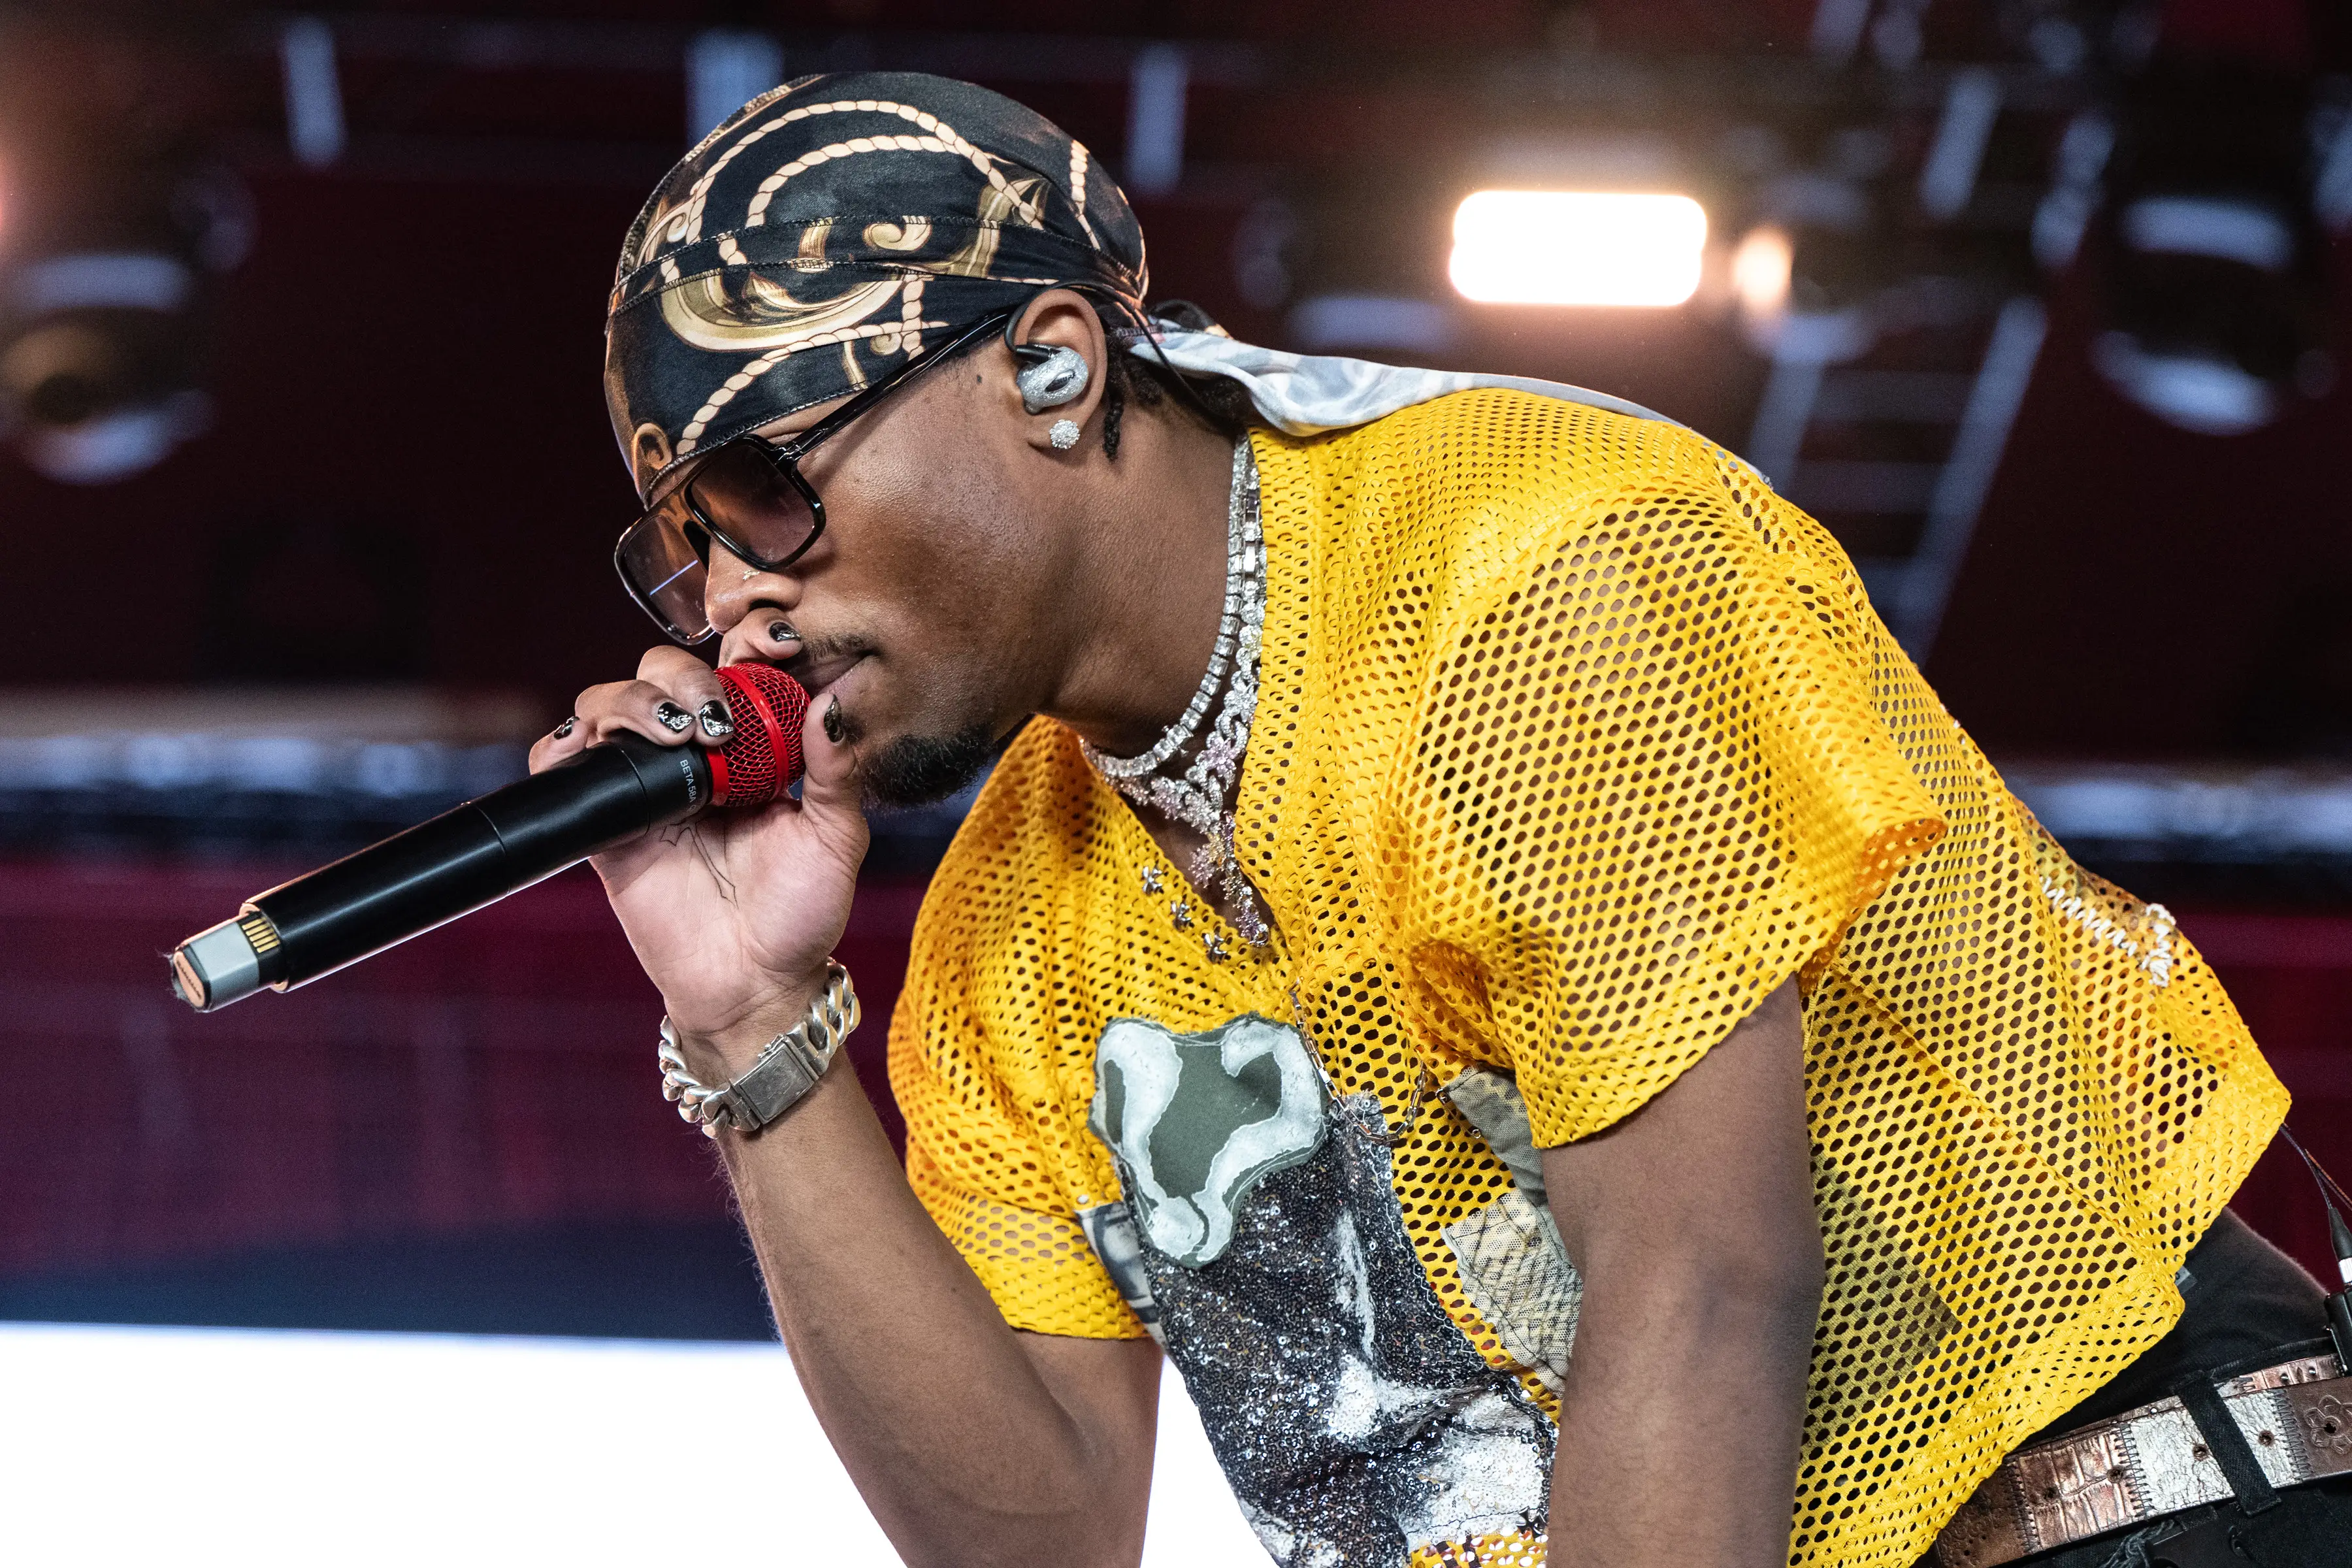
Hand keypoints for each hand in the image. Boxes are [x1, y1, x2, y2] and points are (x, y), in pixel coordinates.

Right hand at [529, 646, 867, 1068]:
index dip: (748, 641)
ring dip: (633, 700)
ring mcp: (645, 787)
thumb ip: (834, 770)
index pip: (735, 667)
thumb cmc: (801, 912)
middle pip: (661, 673)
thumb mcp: (834, 837)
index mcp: (751, 747)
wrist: (755, 983)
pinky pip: (560, 767)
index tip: (777, 644)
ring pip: (608, 704)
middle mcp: (694, 756)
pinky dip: (560, 746)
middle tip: (713, 719)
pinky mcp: (605, 825)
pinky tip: (590, 747)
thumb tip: (834, 703)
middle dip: (684, 678)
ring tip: (674, 734)